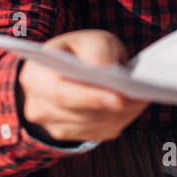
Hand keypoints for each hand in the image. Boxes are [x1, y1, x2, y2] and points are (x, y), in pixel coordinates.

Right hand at [17, 29, 147, 142]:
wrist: (70, 67)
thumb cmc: (80, 51)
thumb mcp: (89, 40)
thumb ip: (96, 49)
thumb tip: (106, 68)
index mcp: (34, 76)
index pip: (60, 93)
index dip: (91, 97)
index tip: (120, 98)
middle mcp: (38, 107)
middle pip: (79, 114)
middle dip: (113, 106)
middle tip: (140, 98)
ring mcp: (53, 125)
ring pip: (93, 125)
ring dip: (121, 114)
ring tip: (141, 97)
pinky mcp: (72, 136)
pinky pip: (100, 132)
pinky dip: (120, 119)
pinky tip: (133, 105)